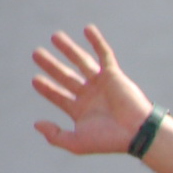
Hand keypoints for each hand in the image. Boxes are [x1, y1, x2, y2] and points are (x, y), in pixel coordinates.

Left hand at [31, 26, 154, 155]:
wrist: (137, 132)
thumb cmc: (109, 140)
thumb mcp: (77, 143)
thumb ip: (55, 136)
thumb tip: (37, 124)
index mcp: (82, 110)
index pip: (60, 96)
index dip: (47, 88)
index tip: (35, 80)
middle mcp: (91, 95)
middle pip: (66, 76)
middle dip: (51, 65)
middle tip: (36, 53)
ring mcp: (102, 84)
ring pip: (82, 62)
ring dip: (69, 49)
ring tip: (55, 36)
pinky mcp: (114, 75)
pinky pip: (104, 55)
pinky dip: (97, 42)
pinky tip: (87, 29)